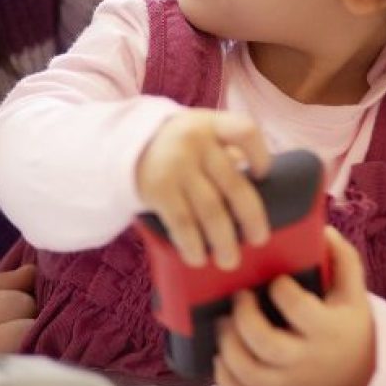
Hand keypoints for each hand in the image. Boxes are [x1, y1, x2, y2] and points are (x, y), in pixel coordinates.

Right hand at [136, 109, 273, 269]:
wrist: (122, 148)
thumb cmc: (174, 148)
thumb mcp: (198, 136)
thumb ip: (224, 153)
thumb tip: (256, 192)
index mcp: (211, 125)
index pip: (246, 132)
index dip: (261, 156)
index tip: (263, 177)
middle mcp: (195, 142)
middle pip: (235, 184)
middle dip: (251, 219)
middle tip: (259, 240)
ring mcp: (176, 165)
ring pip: (211, 210)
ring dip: (224, 241)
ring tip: (229, 260)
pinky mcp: (158, 188)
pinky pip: (183, 222)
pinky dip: (193, 244)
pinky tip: (197, 257)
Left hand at [213, 227, 376, 385]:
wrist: (356, 372)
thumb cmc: (345, 323)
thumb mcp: (352, 292)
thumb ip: (342, 260)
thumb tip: (321, 230)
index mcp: (327, 329)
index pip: (300, 311)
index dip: (282, 291)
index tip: (275, 280)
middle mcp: (305, 358)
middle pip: (267, 346)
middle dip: (244, 318)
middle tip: (238, 297)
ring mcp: (286, 381)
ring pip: (249, 374)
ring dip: (228, 347)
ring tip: (223, 323)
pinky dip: (224, 379)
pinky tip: (221, 356)